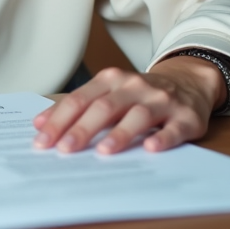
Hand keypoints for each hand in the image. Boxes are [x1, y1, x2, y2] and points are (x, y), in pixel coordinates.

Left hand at [31, 56, 224, 154]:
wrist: (189, 82)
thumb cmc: (139, 94)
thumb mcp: (109, 92)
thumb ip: (78, 106)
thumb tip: (40, 124)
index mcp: (112, 80)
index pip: (80, 99)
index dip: (60, 119)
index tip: (43, 139)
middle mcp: (135, 86)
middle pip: (105, 107)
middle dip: (82, 128)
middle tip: (64, 150)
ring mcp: (161, 100)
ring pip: (138, 115)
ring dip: (120, 133)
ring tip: (103, 151)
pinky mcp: (185, 116)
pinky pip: (174, 128)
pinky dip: (163, 138)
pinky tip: (151, 148)